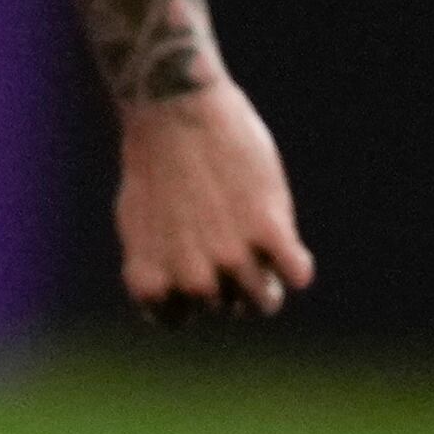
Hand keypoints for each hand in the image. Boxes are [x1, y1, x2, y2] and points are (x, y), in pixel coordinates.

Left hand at [115, 75, 311, 320]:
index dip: (188, 302)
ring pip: (263, 301)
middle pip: (225, 307)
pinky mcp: (268, 228)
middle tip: (231, 246)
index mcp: (152, 279)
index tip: (193, 275)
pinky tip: (288, 246)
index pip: (175, 320)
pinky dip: (296, 266)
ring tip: (265, 255)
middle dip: (231, 285)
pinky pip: (296, 273)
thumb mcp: (137, 223)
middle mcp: (193, 277)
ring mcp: (232, 255)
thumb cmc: (153, 164)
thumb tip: (177, 289)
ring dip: (267, 284)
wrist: (173, 112)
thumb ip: (158, 263)